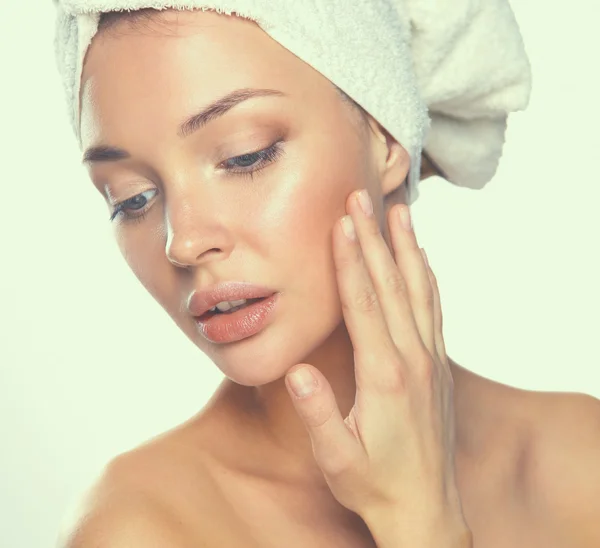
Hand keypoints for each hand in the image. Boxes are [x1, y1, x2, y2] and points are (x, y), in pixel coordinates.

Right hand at [284, 189, 466, 532]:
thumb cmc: (374, 483)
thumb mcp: (336, 457)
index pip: (364, 305)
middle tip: (361, 198)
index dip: (352, 261)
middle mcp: (413, 358)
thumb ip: (318, 412)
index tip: (343, 223)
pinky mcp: (437, 364)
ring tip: (398, 210)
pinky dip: (427, 276)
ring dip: (407, 247)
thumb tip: (295, 371)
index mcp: (384, 375)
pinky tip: (421, 257)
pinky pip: (434, 308)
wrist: (425, 506)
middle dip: (375, 238)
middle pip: (392, 285)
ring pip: (419, 290)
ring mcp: (430, 358)